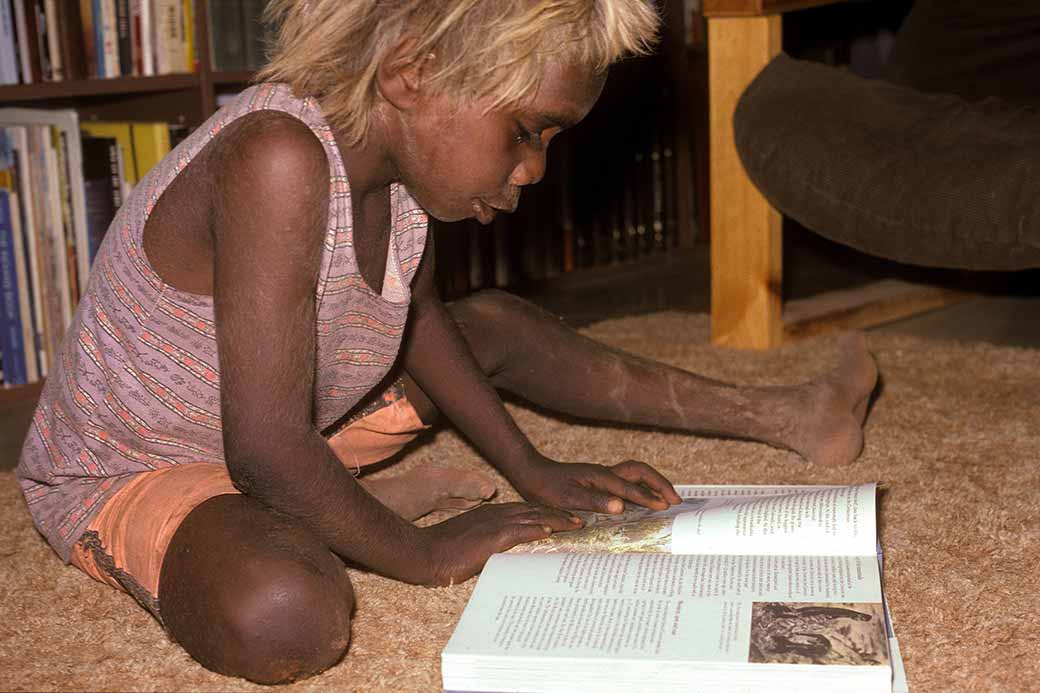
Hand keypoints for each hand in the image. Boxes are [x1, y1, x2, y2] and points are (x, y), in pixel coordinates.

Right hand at [419, 502, 581, 585]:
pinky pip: (519, 531)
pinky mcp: (491, 536)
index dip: (546, 513)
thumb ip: (489, 543)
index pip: (525, 510)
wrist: (424, 552)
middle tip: (579, 518)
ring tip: (576, 523)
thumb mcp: (471, 543)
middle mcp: (495, 514)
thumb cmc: (442, 551)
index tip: (563, 517)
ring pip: (532, 518)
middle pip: (534, 510)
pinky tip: (550, 531)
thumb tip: (505, 553)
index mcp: (490, 515)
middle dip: (558, 513)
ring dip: (556, 519)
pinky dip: (536, 529)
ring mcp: (493, 523)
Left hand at [512, 457, 682, 514]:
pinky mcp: (599, 481)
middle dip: (659, 483)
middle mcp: (605, 473)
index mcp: (600, 477)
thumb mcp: (568, 499)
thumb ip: (595, 502)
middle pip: (640, 471)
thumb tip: (621, 507)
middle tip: (674, 499)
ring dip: (652, 483)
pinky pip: (627, 480)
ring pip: (635, 474)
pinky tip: (643, 499)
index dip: (648, 498)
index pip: (631, 487)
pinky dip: (640, 487)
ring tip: (666, 498)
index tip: (665, 506)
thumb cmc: (547, 488)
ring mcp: (602, 476)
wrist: (531, 475)